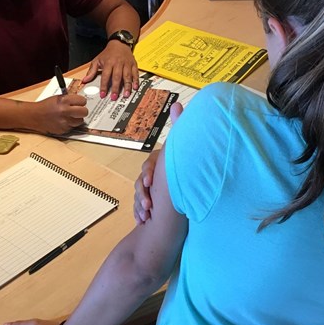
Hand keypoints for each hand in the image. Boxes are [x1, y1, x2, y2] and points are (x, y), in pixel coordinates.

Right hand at [31, 93, 87, 134]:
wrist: (35, 116)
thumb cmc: (46, 106)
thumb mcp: (58, 98)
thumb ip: (70, 99)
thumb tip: (80, 101)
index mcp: (64, 101)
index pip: (83, 101)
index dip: (81, 101)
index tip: (79, 102)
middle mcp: (66, 112)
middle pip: (85, 112)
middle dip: (82, 111)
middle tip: (78, 110)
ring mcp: (65, 122)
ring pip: (80, 121)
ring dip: (76, 119)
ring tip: (69, 116)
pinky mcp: (64, 130)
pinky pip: (72, 127)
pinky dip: (69, 124)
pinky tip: (63, 121)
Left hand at [82, 40, 139, 99]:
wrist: (119, 43)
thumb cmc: (108, 53)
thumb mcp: (97, 60)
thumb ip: (91, 71)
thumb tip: (85, 80)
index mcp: (108, 63)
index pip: (105, 76)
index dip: (104, 86)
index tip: (102, 94)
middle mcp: (118, 63)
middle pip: (117, 77)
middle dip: (115, 88)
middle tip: (114, 97)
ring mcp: (127, 64)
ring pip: (127, 76)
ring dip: (127, 86)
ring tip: (126, 95)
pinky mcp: (133, 64)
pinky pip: (135, 73)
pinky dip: (136, 80)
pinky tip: (135, 87)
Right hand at [133, 101, 182, 223]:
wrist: (183, 216)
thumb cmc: (183, 181)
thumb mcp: (179, 152)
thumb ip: (178, 127)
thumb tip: (178, 103)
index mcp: (166, 165)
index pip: (149, 165)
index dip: (148, 174)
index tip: (151, 183)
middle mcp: (162, 178)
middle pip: (141, 182)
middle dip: (142, 193)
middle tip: (148, 205)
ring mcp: (158, 193)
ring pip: (139, 196)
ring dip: (140, 205)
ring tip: (146, 215)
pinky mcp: (157, 207)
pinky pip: (140, 208)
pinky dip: (140, 214)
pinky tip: (144, 221)